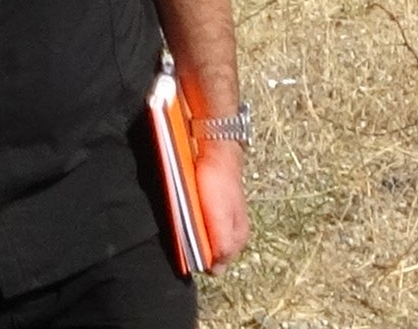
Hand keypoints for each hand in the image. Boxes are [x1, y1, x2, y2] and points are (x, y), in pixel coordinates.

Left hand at [193, 138, 249, 268]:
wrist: (216, 148)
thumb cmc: (220, 182)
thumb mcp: (222, 217)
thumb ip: (222, 243)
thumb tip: (216, 270)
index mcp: (237, 238)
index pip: (217, 264)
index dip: (201, 259)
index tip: (188, 249)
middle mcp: (230, 231)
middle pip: (208, 250)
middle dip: (194, 245)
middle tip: (183, 232)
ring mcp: (219, 218)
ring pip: (200, 235)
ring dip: (188, 232)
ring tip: (180, 220)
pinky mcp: (208, 206)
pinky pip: (195, 220)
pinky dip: (187, 218)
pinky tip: (181, 211)